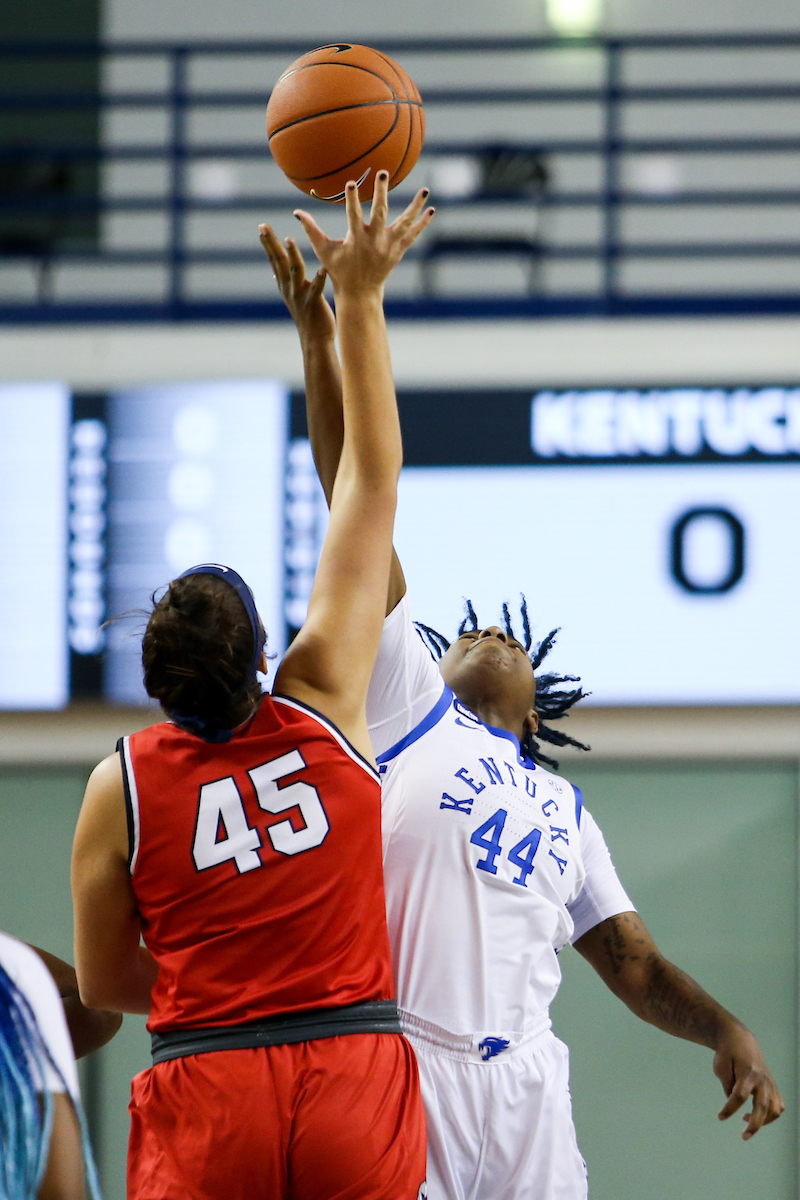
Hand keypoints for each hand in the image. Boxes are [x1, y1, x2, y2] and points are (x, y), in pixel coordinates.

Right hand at [259, 225, 334, 345]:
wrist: (315, 340)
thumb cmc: (307, 317)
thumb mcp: (292, 298)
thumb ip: (285, 284)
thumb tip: (275, 274)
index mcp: (285, 285)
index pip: (274, 260)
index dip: (268, 244)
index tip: (262, 227)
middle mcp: (289, 288)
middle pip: (279, 261)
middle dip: (271, 243)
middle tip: (263, 226)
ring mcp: (300, 295)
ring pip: (295, 271)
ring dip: (292, 254)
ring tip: (289, 239)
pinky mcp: (314, 302)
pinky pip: (317, 288)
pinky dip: (319, 278)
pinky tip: (323, 268)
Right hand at [292, 170, 433, 296]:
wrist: (360, 292)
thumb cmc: (339, 270)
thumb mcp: (324, 251)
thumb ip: (311, 230)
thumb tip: (297, 212)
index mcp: (356, 239)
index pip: (353, 215)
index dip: (352, 199)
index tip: (350, 183)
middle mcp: (375, 241)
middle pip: (380, 213)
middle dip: (381, 193)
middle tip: (383, 173)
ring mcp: (389, 246)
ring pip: (405, 223)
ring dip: (415, 206)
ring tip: (425, 189)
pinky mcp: (398, 251)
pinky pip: (413, 235)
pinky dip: (422, 223)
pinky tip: (431, 210)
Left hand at [714, 1023, 784, 1138]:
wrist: (741, 1040)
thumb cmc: (727, 1053)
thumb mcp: (720, 1065)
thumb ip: (727, 1084)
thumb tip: (733, 1101)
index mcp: (747, 1072)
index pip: (739, 1095)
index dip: (730, 1108)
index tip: (720, 1117)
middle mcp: (762, 1079)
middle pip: (762, 1106)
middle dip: (754, 1124)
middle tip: (744, 1136)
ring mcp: (769, 1083)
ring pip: (774, 1109)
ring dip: (763, 1121)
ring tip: (746, 1121)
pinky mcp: (773, 1086)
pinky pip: (779, 1106)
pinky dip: (772, 1115)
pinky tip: (759, 1116)